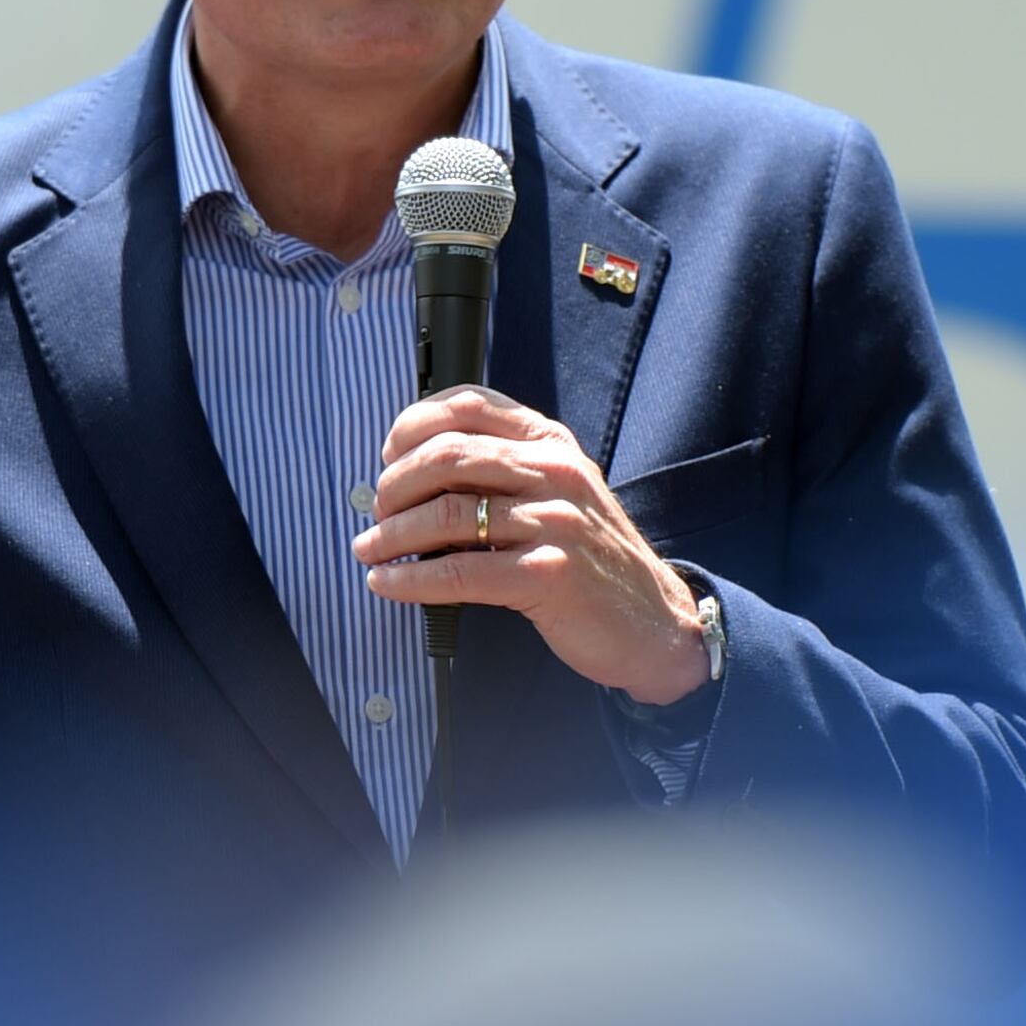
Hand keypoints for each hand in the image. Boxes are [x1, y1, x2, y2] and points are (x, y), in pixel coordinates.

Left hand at [354, 387, 710, 703]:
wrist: (655, 621)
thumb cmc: (593, 558)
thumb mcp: (561, 492)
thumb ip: (507, 468)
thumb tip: (417, 469)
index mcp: (551, 442)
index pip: (469, 404)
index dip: (412, 424)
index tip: (388, 455)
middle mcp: (554, 471)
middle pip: (448, 454)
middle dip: (394, 483)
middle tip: (376, 511)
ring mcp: (554, 522)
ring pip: (447, 513)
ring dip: (392, 533)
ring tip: (370, 549)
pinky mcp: (547, 575)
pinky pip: (460, 572)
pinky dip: (411, 579)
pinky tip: (388, 583)